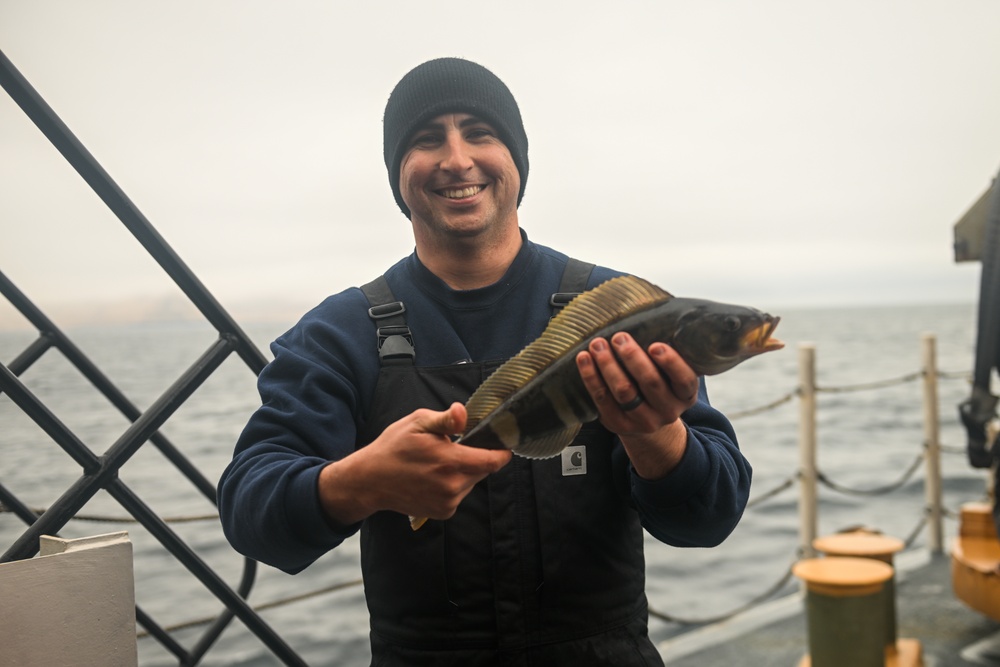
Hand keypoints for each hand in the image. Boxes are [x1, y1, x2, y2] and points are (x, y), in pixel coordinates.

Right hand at [318, 403, 511, 525]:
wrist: (371, 480)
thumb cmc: (394, 447)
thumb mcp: (417, 423)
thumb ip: (445, 419)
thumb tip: (463, 413)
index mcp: (450, 461)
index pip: (493, 461)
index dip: (501, 451)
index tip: (502, 442)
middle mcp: (453, 486)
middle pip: (483, 470)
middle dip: (476, 458)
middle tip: (456, 447)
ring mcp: (448, 502)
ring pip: (472, 482)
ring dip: (465, 472)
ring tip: (440, 463)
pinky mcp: (443, 512)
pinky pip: (460, 494)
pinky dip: (454, 485)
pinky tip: (435, 477)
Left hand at [575, 332, 697, 477]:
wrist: (647, 422)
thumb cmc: (659, 385)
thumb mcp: (671, 375)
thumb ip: (666, 356)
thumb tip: (649, 318)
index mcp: (685, 395)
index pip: (684, 379)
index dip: (671, 363)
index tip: (655, 346)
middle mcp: (668, 410)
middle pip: (650, 383)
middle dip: (632, 357)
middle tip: (619, 337)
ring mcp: (643, 421)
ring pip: (624, 391)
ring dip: (608, 364)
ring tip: (598, 344)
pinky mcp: (618, 424)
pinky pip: (602, 399)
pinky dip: (591, 377)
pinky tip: (584, 359)